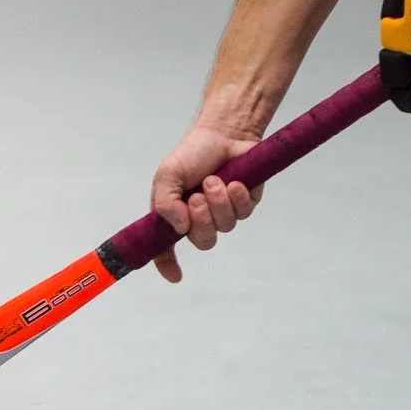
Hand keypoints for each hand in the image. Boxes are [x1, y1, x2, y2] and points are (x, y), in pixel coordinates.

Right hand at [148, 121, 261, 283]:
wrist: (224, 132)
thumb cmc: (193, 154)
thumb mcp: (167, 176)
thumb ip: (165, 204)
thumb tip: (180, 228)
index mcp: (176, 216)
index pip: (167, 249)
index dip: (168, 265)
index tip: (176, 277)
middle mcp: (200, 220)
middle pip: (204, 241)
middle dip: (201, 221)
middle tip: (197, 197)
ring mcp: (224, 214)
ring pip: (225, 227)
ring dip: (219, 203)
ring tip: (214, 180)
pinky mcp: (246, 204)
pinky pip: (243, 213)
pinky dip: (237, 197)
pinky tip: (235, 181)